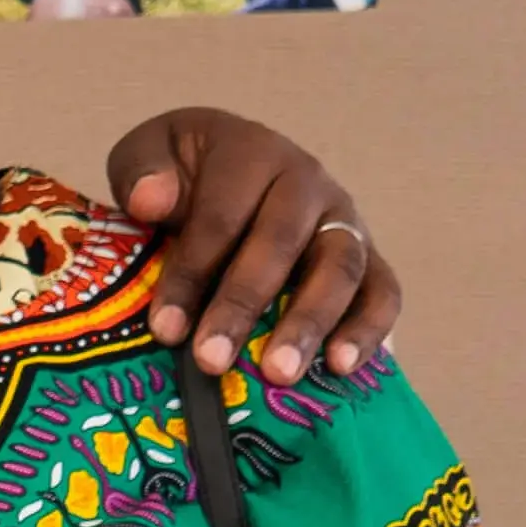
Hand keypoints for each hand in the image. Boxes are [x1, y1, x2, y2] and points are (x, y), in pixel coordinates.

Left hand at [101, 110, 405, 393]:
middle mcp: (307, 183)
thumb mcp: (150, 155)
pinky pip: (383, 292)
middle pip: (282, 241)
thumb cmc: (182, 176)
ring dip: (310, 322)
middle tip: (211, 360)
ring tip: (279, 374)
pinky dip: (368, 330)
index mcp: (252, 153)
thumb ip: (142, 169)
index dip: (193, 271)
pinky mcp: (368, 260)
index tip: (165, 328)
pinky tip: (340, 369)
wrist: (225, 172)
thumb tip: (152, 199)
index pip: (223, 213)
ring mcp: (344, 221)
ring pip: (340, 267)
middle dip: (243, 304)